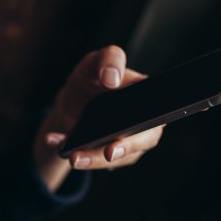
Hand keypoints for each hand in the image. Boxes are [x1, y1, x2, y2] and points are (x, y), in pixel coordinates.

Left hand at [33, 45, 163, 190]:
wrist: (72, 102)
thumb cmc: (91, 79)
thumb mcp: (95, 62)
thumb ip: (109, 59)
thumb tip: (113, 78)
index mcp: (150, 97)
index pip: (164, 109)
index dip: (163, 118)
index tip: (153, 123)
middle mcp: (145, 123)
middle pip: (143, 140)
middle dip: (125, 149)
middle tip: (108, 153)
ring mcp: (128, 144)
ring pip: (116, 158)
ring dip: (92, 158)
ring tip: (73, 155)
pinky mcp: (108, 157)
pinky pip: (93, 160)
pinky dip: (72, 153)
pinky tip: (55, 143)